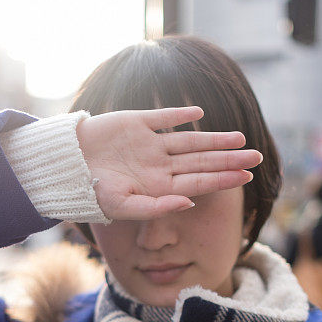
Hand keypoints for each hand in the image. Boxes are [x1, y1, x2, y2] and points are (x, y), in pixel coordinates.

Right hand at [76, 106, 262, 220]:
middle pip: (202, 162)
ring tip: (240, 138)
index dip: (223, 178)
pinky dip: (180, 115)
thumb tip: (189, 204)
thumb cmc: (91, 193)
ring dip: (214, 139)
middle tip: (258, 156)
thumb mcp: (124, 207)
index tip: (247, 176)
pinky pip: (162, 117)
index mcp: (158, 187)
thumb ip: (157, 207)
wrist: (64, 166)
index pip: (199, 183)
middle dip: (229, 159)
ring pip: (189, 140)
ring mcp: (148, 145)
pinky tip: (200, 114)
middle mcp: (159, 166)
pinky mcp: (135, 124)